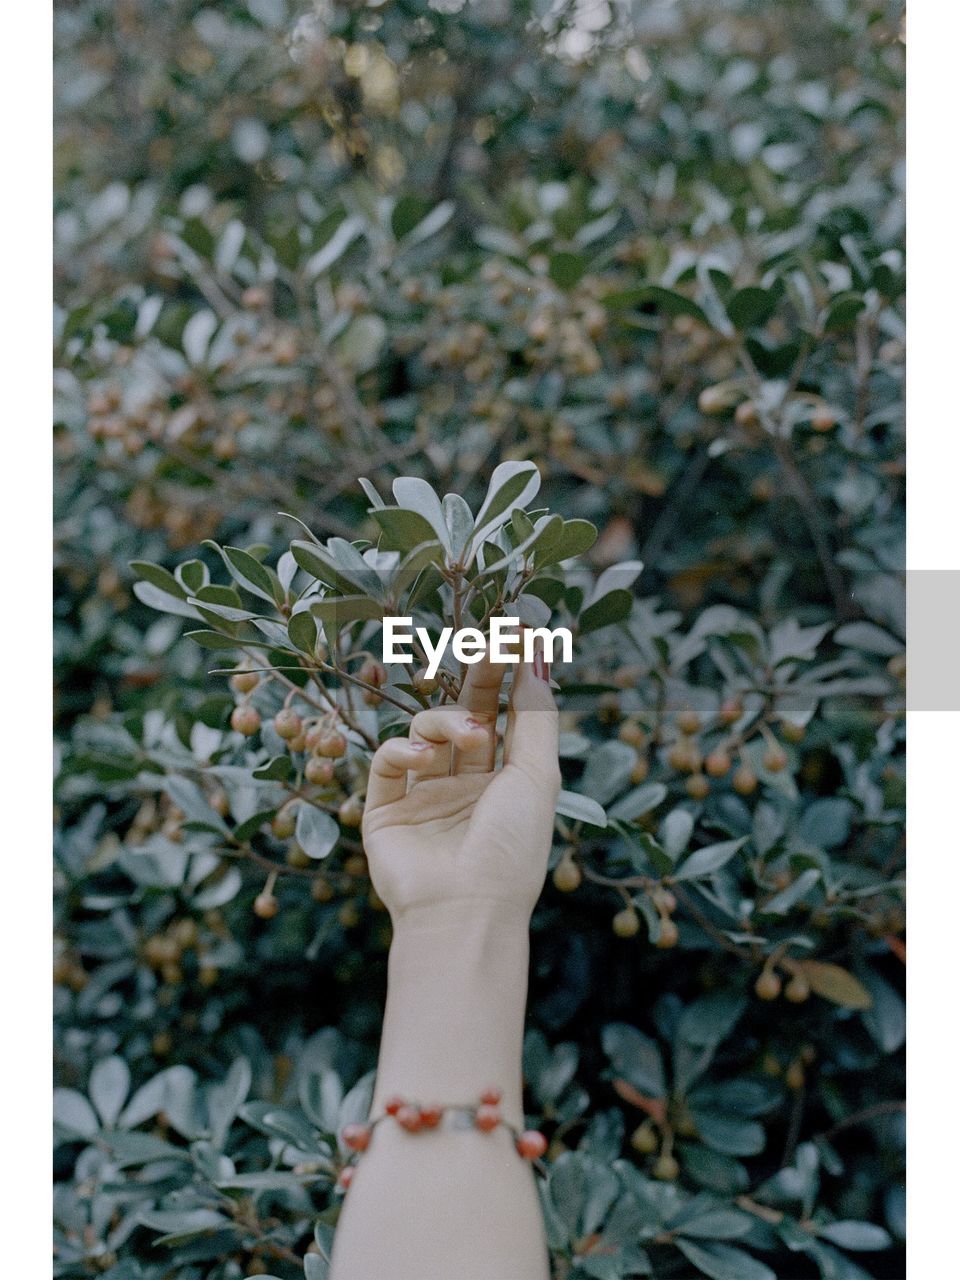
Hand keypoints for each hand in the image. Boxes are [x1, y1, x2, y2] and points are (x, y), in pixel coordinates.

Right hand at [362, 644, 560, 920]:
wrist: (465, 909)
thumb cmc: (512, 848)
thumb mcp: (538, 776)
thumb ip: (536, 716)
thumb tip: (538, 659)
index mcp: (505, 783)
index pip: (503, 716)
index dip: (506, 676)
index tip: (516, 635)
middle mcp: (465, 786)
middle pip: (465, 714)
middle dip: (477, 678)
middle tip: (489, 640)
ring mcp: (423, 796)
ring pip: (427, 731)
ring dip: (447, 721)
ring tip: (469, 735)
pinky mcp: (385, 809)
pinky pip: (388, 759)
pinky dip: (404, 748)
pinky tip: (423, 755)